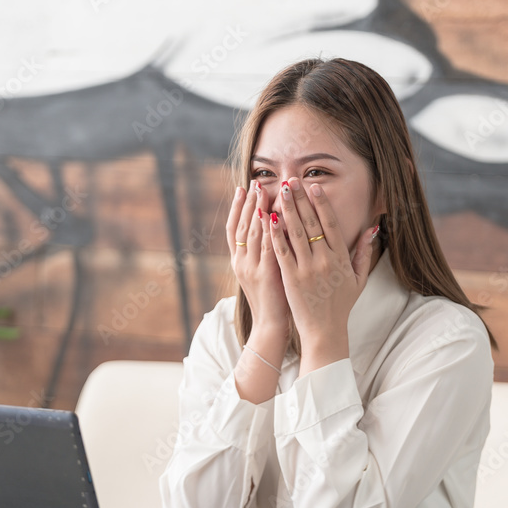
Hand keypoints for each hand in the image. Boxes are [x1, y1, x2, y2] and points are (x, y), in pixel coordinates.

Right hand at [226, 181, 289, 337]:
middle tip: (254, 182)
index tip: (242, 188)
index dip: (237, 207)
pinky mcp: (264, 274)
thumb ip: (264, 252)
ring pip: (251, 233)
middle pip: (241, 225)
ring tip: (262, 190)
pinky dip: (268, 230)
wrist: (270, 325)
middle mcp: (241, 262)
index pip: (234, 228)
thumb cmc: (272, 299)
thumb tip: (270, 228)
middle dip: (248, 202)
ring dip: (257, 210)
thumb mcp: (262, 272)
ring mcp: (251, 268)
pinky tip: (272, 214)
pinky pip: (266, 247)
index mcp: (239, 261)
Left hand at [263, 178, 377, 359]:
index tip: (314, 186)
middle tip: (291, 180)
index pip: (330, 223)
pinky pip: (282, 250)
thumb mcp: (358, 279)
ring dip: (286, 209)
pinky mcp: (291, 278)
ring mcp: (307, 269)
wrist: (325, 331)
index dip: (321, 202)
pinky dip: (275, 233)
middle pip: (311, 222)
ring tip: (278, 191)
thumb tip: (371, 228)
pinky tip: (268, 218)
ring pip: (295, 232)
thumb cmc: (341, 305)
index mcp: (340, 258)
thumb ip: (363, 252)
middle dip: (300, 199)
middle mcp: (324, 260)